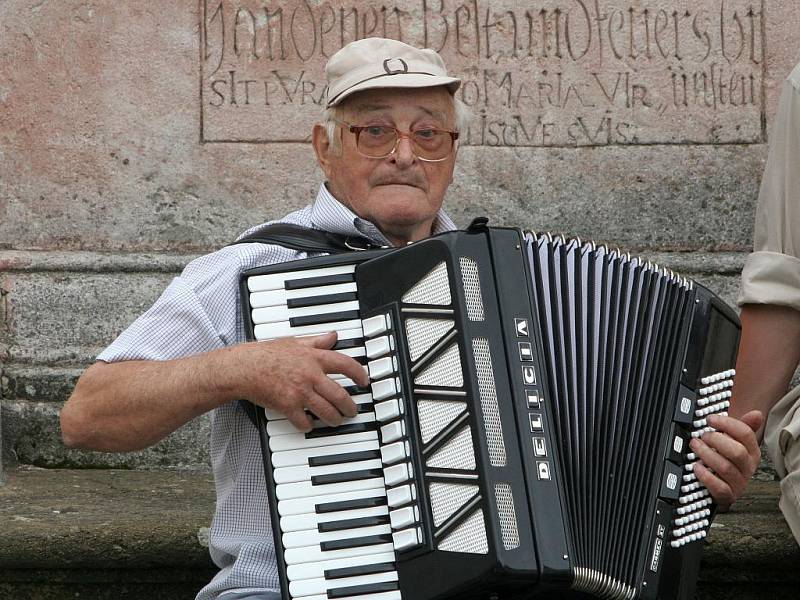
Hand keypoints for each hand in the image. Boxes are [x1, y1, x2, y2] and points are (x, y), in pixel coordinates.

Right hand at [223, 332, 368, 431]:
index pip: (345, 364)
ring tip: (337, 421)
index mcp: (313, 358)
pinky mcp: (288, 406)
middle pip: (340, 394)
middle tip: (352, 411)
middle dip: (350, 406)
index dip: (359, 374)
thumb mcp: (294, 342)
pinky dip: (309, 426)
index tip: (364, 381)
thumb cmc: (266, 354)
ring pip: (326, 411)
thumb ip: (316, 341)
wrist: (244, 368)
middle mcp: (310, 375)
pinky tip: (310, 425)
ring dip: (335, 419)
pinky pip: (304, 421)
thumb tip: (333, 336)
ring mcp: (300, 392)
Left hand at [690, 410, 763, 510]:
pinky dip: (705, 476)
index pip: (746, 434)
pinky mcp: (727, 496)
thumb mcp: (734, 441)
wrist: (722, 487)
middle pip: (737, 452)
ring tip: (695, 446)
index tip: (710, 419)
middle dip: (716, 440)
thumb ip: (743, 427)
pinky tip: (696, 467)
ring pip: (725, 468)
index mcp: (752, 451)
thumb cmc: (727, 459)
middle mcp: (747, 467)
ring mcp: (738, 483)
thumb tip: (756, 413)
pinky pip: (719, 488)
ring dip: (707, 454)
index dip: (726, 423)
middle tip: (702, 435)